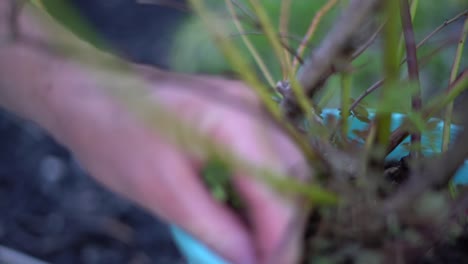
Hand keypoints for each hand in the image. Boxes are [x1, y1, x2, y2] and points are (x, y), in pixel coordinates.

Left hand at [44, 63, 309, 263]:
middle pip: (293, 176)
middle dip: (285, 227)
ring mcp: (248, 106)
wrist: (90, 92)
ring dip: (275, 211)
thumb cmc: (114, 136)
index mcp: (234, 121)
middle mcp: (253, 107)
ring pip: (284, 168)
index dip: (282, 240)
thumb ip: (214, 229)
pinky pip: (265, 159)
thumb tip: (252, 262)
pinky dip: (261, 193)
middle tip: (267, 261)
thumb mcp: (162, 191)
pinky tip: (247, 217)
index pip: (279, 190)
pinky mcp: (238, 114)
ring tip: (258, 246)